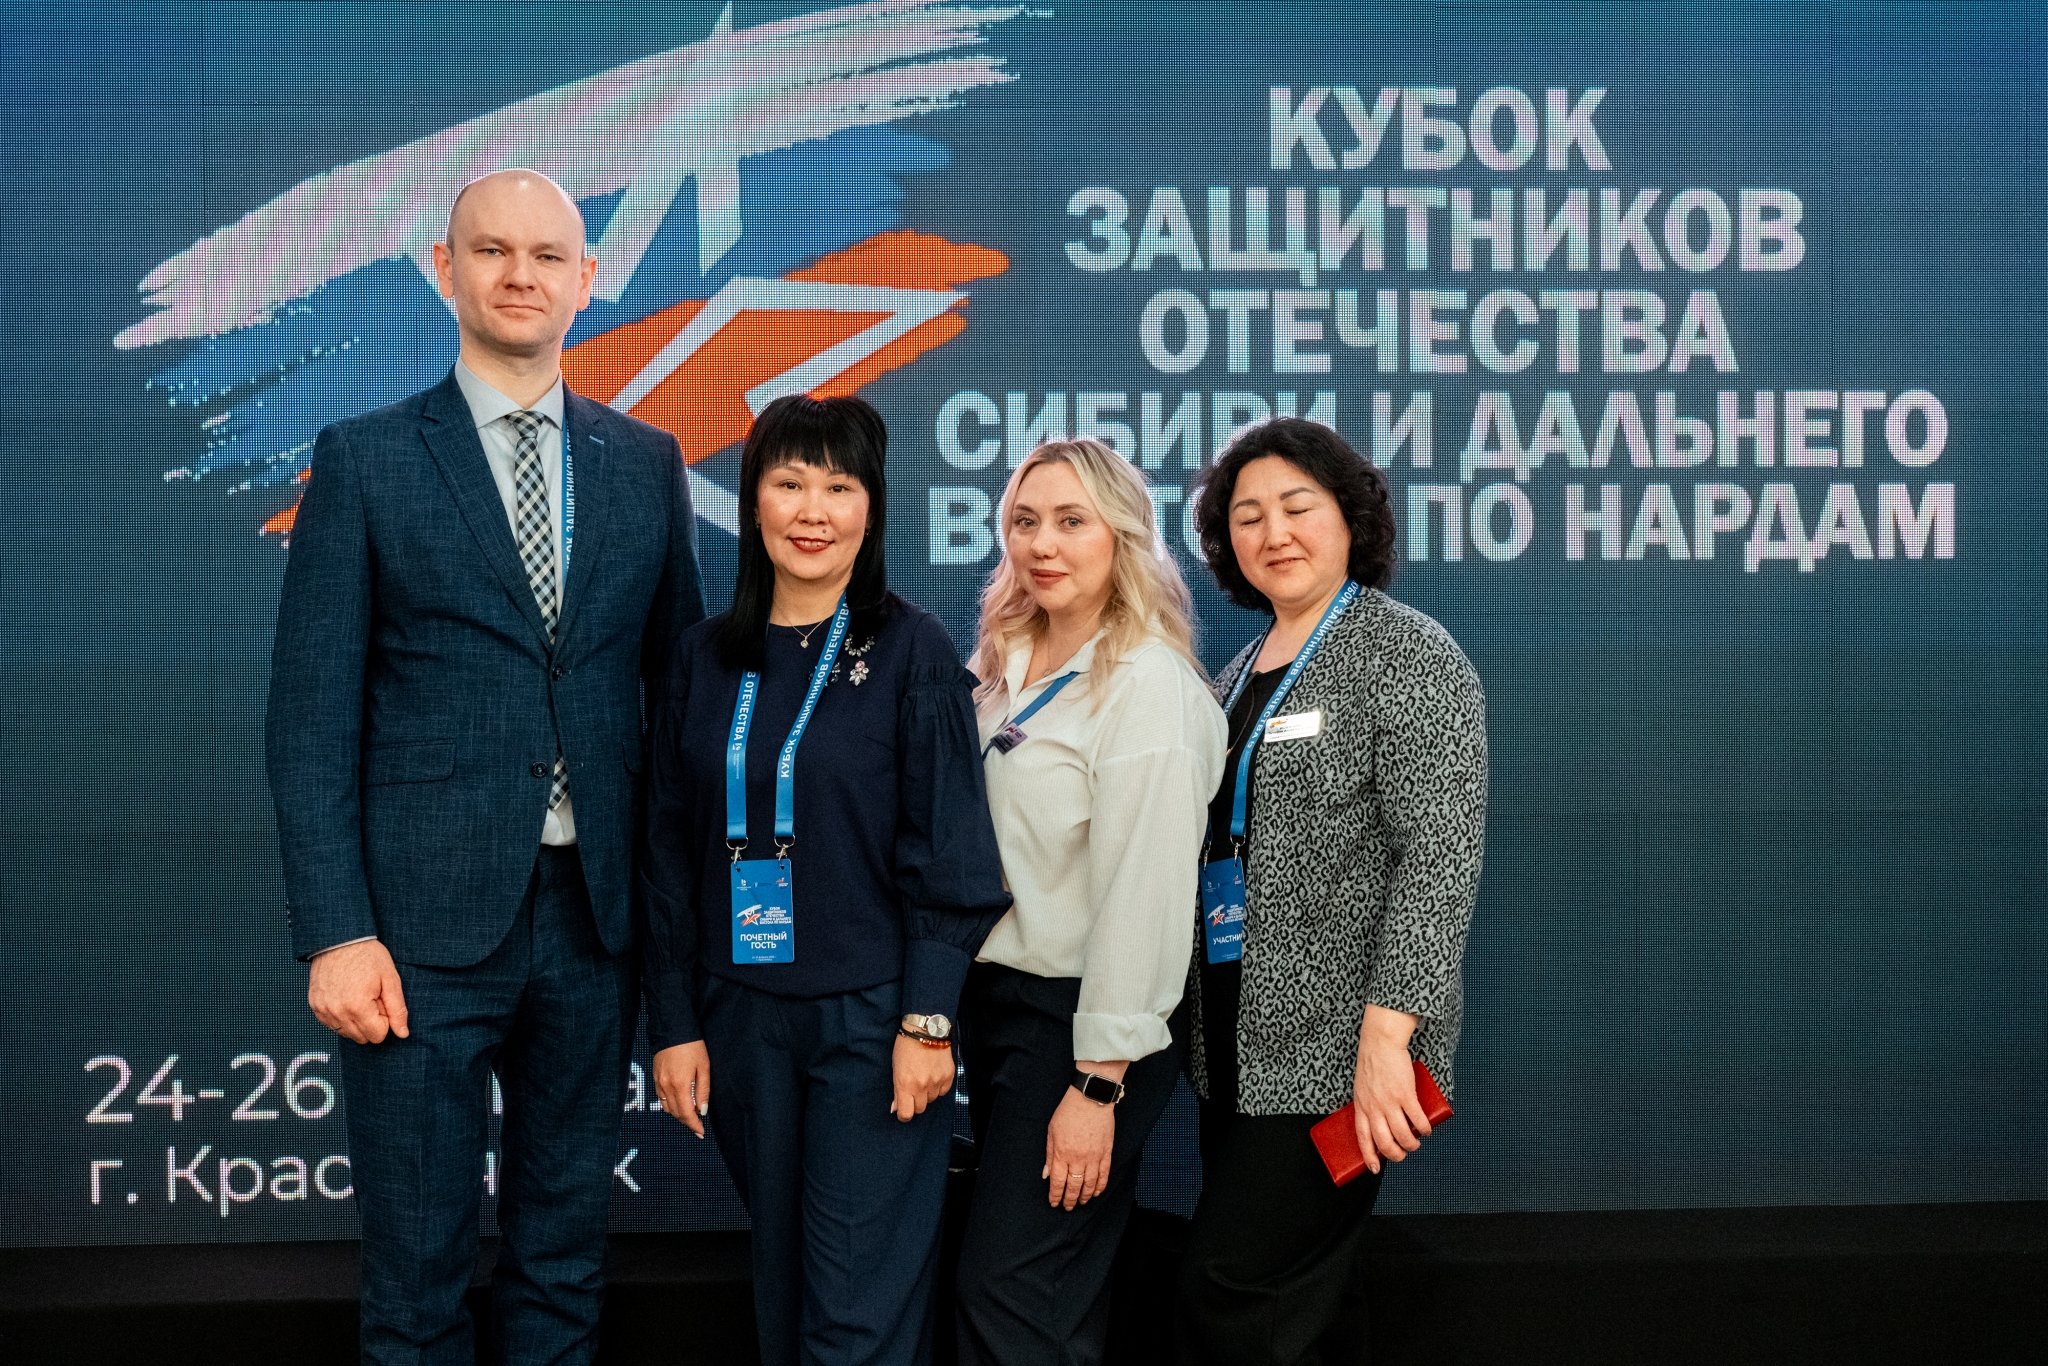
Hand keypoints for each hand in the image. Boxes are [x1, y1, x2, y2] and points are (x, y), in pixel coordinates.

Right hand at [307, 940, 408, 1044]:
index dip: (385, 1020)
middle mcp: (337, 1012)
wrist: (339, 939)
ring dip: (356, 1020)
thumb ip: (397, 1010)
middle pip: (362, 1038)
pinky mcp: (315, 1007)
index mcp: (358, 1007)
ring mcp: (323, 1010)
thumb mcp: (390, 979)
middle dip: (371, 1021)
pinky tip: (346, 997)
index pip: (378, 1036)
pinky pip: (332, 1025)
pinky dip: (342, 1017)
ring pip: (347, 1033)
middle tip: (371, 997)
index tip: (382, 1000)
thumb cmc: (367, 955)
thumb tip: (403, 1033)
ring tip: (358, 995)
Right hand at [652, 1042, 711, 1138]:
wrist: (672, 1029)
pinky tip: (679, 1100)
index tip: (701, 1132)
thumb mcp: (703, 1067)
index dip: (694, 1125)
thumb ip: (703, 1091)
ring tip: (690, 1112)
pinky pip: (661, 1098)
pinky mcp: (654, 1077)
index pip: (687, 1114)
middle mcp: (666, 1087)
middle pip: (676, 1113)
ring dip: (678, 1113)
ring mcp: (658, 1082)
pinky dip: (670, 1103)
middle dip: (687, 1121)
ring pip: (667, 1107)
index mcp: (680, 1085)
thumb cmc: (692, 1046)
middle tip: (697, 1124)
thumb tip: (702, 1110)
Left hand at [890, 1035, 954, 1121]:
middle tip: (913, 1090)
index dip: (904, 1115)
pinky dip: (938, 1087)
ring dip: (927, 1094)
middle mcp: (921, 1085)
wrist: (925, 1030)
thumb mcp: (895, 1068)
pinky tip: (934, 1075)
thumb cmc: (906, 1047)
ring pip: (932, 1100)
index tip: (903, 1111)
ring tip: (924, 1078)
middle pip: (920, 1109)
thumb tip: (896, 1108)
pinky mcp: (948, 1076)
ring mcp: (936, 1081)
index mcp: (905, 1084)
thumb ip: (897, 1090)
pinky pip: (943, 1092)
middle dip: (916, 1103)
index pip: (906, 1114)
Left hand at [1043, 1086, 1114, 1208]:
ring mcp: (1094, 1157)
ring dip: (1085, 1196)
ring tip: (1081, 1202)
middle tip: (1067, 1207)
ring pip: (1090, 1184)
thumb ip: (1050, 1155)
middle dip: (1069, 1200)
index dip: (1055, 1196)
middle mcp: (1078, 1159)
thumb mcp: (1052, 1132)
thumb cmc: (1068, 1112)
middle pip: (1074, 1186)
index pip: (1058, 1182)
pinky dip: (1100, 1186)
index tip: (1054, 1203)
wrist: (1090, 1098)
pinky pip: (1104, 1175)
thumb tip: (1046, 1175)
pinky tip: (1096, 1193)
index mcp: (1062, 1153)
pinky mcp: (1106, 1152)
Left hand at [1351, 1005, 1427, 1174]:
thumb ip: (1369, 1105)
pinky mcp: (1405, 1094)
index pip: (1363, 1138)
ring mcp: (1389, 1102)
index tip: (1375, 1169)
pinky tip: (1426, 1131)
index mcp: (1361, 1107)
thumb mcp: (1362, 1089)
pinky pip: (1416, 1119)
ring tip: (1416, 1144)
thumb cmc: (1372, 1065)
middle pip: (1384, 1142)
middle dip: (1395, 1154)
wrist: (1380, 1043)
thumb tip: (1383, 1122)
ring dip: (1411, 1144)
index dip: (1369, 1156)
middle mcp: (1374, 1107)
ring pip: (1402, 1135)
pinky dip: (1423, 1129)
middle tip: (1403, 1155)